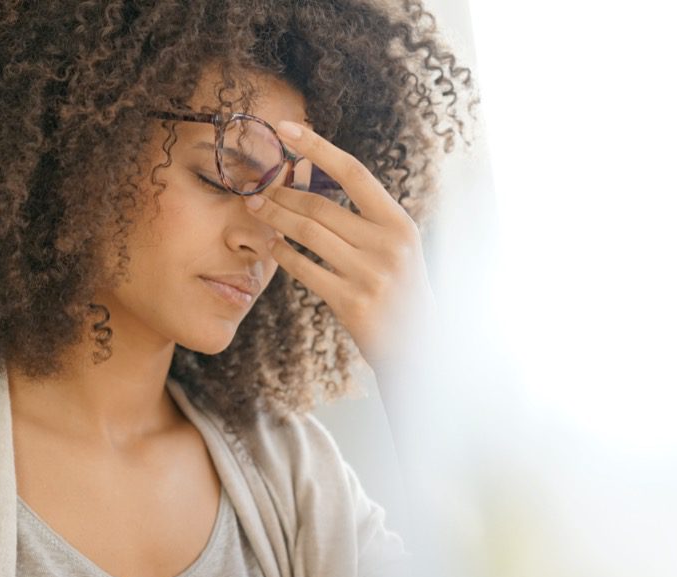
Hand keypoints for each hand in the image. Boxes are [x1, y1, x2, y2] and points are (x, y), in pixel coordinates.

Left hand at [244, 120, 438, 369]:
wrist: (420, 347)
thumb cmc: (402, 291)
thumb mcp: (398, 248)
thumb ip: (366, 218)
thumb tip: (317, 177)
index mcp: (400, 224)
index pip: (354, 173)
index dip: (318, 148)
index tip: (286, 129)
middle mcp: (388, 245)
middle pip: (321, 206)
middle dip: (282, 194)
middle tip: (257, 188)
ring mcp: (370, 275)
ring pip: (308, 234)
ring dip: (275, 218)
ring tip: (256, 210)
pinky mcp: (352, 303)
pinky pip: (305, 270)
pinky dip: (283, 254)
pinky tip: (272, 246)